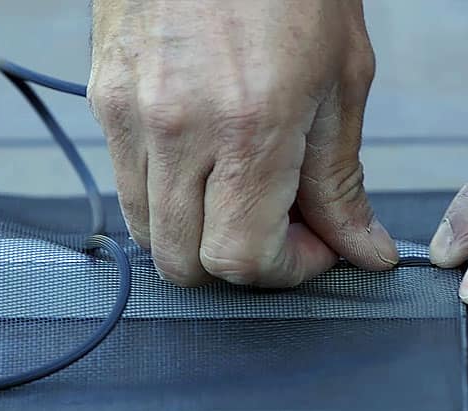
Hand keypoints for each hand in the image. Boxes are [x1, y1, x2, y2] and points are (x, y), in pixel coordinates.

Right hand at [88, 0, 396, 286]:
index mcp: (248, 128)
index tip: (316, 248)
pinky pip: (129, 185)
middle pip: (187, 263)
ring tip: (249, 191)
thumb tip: (363, 250)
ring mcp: (128, 114)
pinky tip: (212, 162)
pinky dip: (173, 197)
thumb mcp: (343, 82)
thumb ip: (343, 182)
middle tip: (286, 227)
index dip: (287, 271)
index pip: (244, 258)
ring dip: (203, 234)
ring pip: (151, 232)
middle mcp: (176, 129)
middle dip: (244, 264)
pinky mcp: (103, 98)